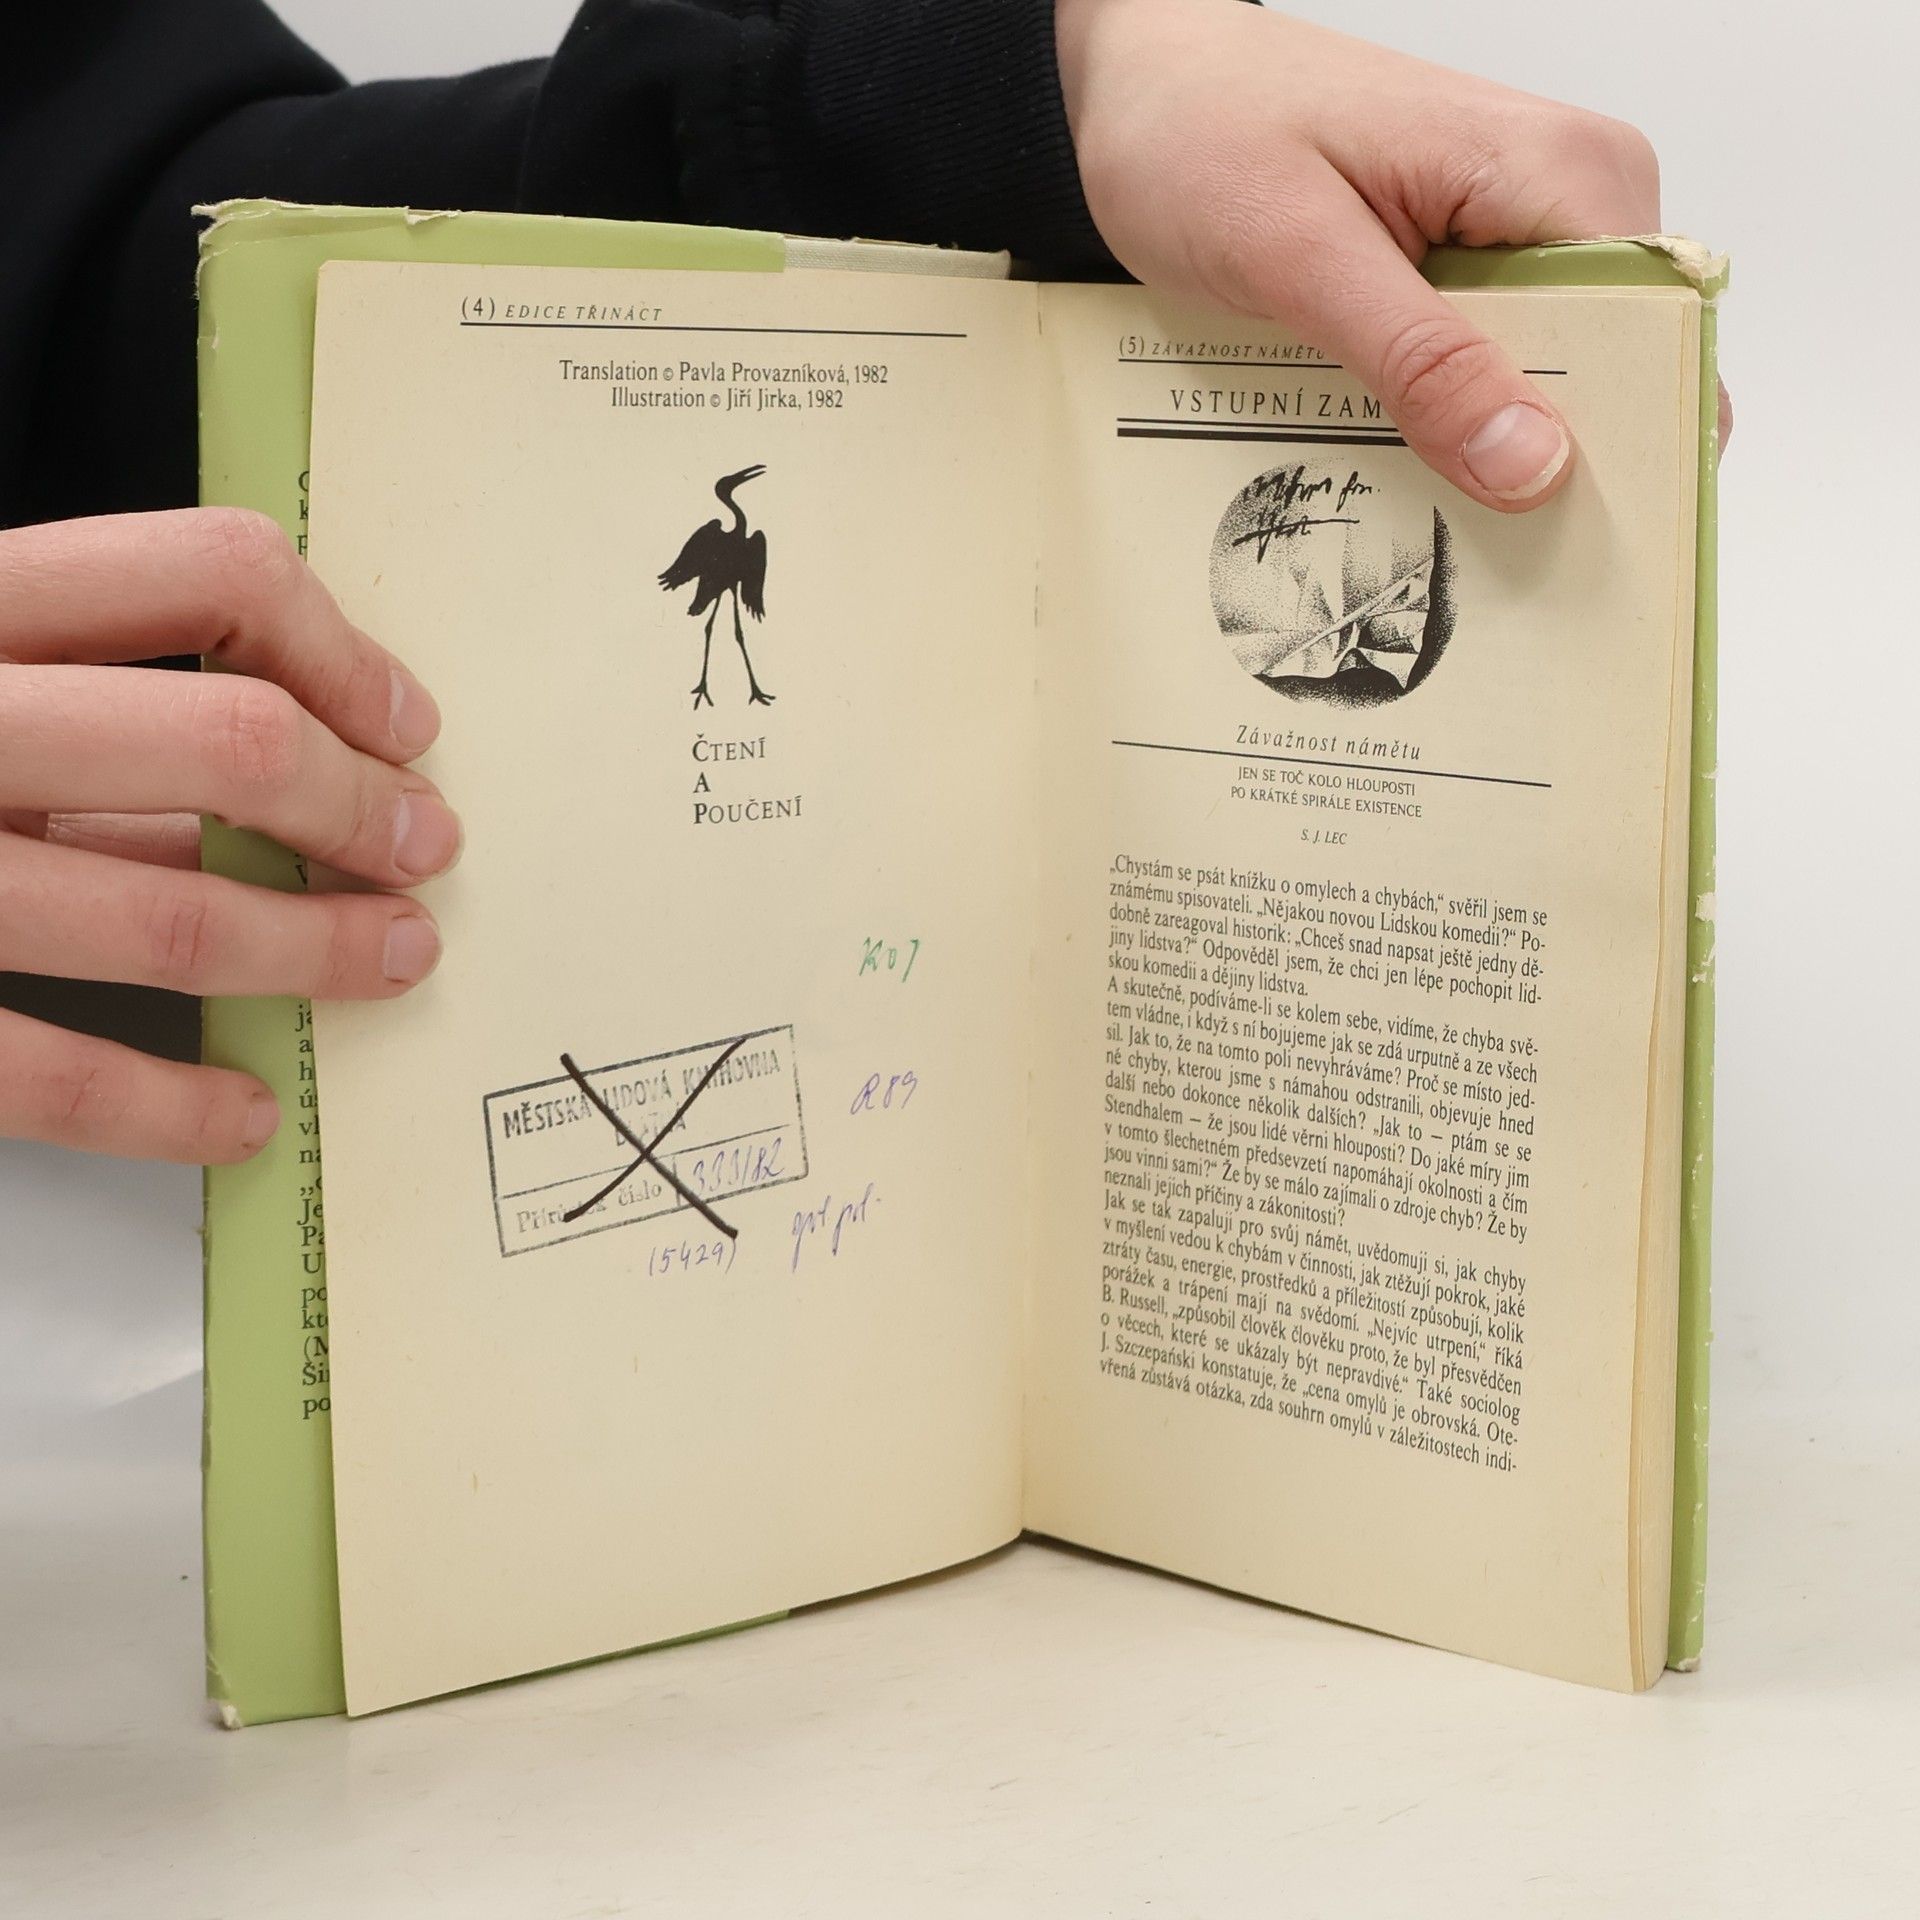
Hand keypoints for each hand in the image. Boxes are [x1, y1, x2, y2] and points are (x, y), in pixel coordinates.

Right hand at [0, 509, 459, 1162]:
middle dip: (362, 807)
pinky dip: (170, 1107)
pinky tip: (245, 1115)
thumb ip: (77, 704)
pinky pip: (46, 1077)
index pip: (207, 571)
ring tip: (394, 960)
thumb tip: (294, 760)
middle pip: (226, 742)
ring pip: (168, 916)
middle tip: (427, 848)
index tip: (406, 722)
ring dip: (317, 949)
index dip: (342, 647)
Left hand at [1055, 0, 1730, 509]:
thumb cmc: (1204, 134)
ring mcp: (1515, 235)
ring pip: (1543, 384)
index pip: (1653, 334)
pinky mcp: (1464, 269)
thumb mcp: (1301, 257)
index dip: (1626, 445)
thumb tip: (1537, 461)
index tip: (1577, 548)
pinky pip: (1485, 368)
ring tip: (1423, 517)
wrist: (1138, 86)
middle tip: (1470, 550)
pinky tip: (1396, 466)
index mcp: (1560, 169)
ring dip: (1487, 455)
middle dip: (1549, 467)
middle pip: (1608, 370)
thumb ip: (1421, 361)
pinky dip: (1444, 423)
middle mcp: (1565, 196)